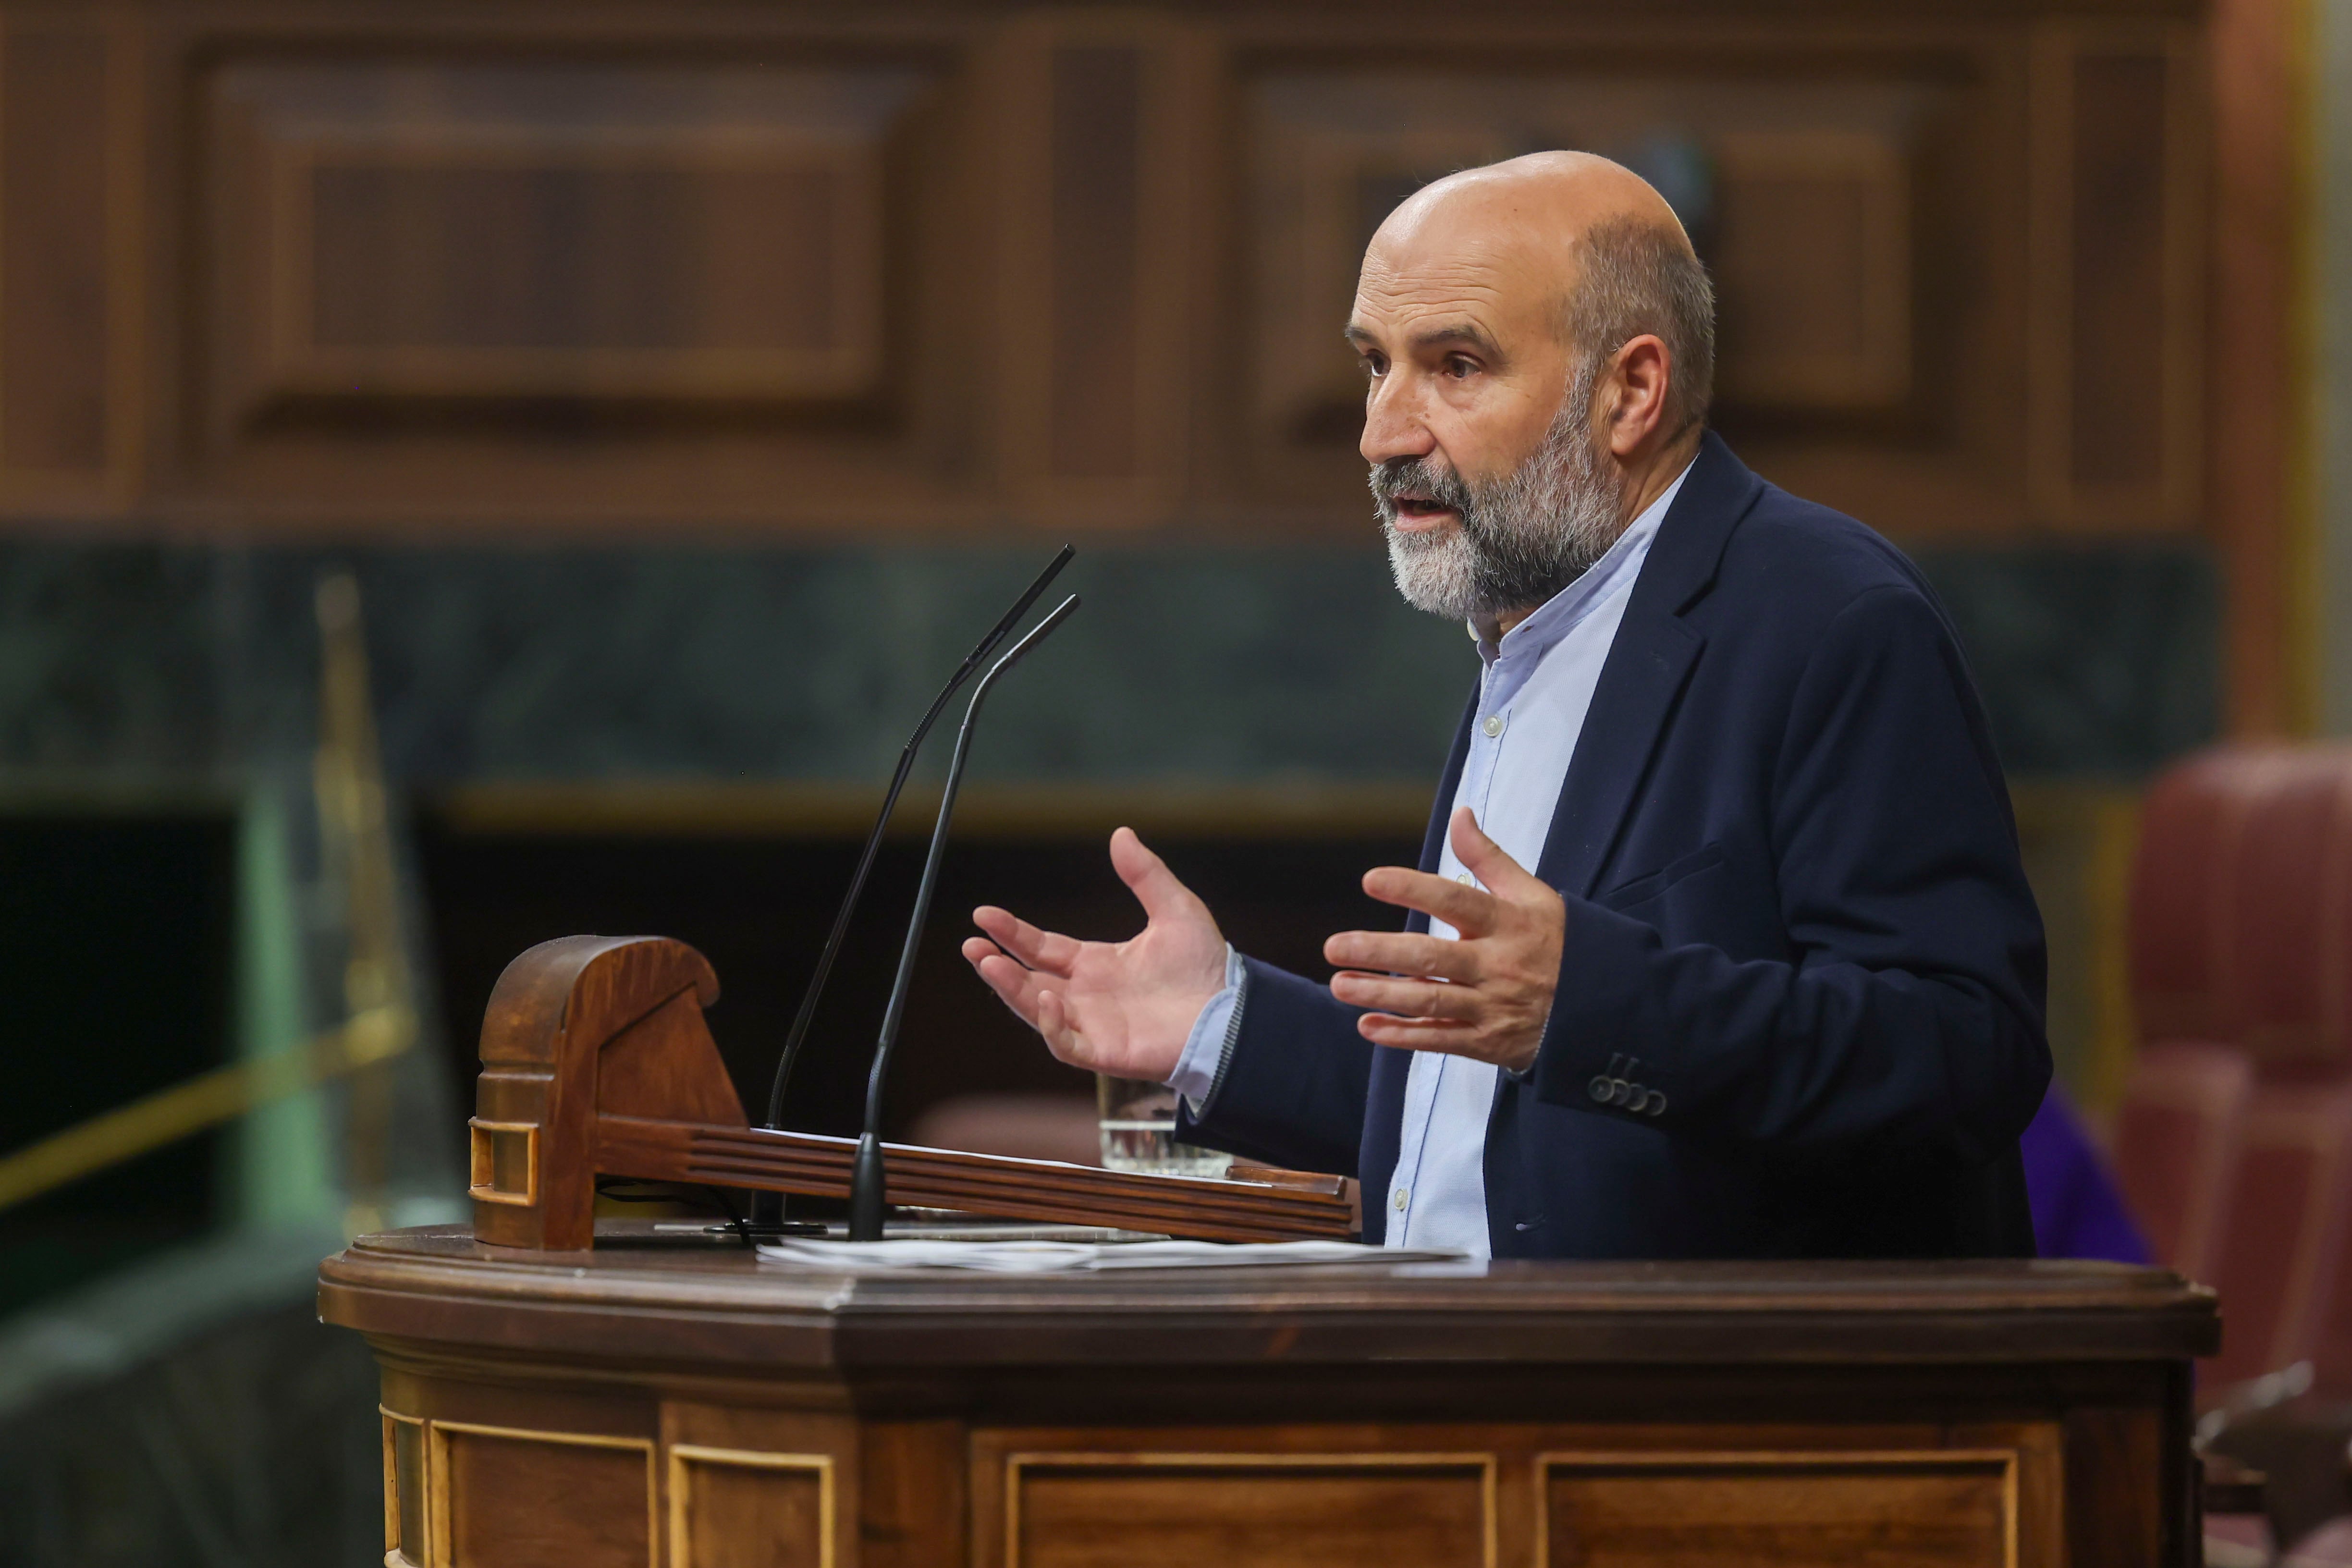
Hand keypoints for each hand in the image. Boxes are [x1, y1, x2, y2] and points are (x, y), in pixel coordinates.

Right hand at [962, 827, 1226, 1082]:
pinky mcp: (1106, 1053)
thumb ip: (1145, 874)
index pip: (1043, 948)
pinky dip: (1050, 1024)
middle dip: (997, 964)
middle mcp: (1088, 996)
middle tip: (972, 946)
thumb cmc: (1206, 966)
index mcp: (1097, 965)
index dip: (1013, 933)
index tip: (984, 914)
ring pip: (1037, 1011)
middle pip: (1029, 980)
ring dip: (1012, 990)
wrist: (1234, 1012)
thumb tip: (1120, 832)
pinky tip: (1043, 998)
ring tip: (989, 964)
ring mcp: (1094, 1026)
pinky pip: (1066, 1044)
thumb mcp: (1176, 909)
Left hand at [1324, 808, 1564, 1074]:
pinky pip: (1440, 1041)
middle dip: (1379, 952)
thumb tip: (1459, 814)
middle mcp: (1497, 965)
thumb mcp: (1532, 894)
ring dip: (1381, 994)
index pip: (1455, 899)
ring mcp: (1493, 1007)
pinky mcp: (1489, 1043)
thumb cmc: (1557, 942)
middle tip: (1334, 946)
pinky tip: (1368, 1026)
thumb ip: (1488, 857)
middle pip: (1432, 957)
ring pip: (1430, 1001)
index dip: (1413, 888)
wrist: (1602, 1006)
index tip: (1371, 879)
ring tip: (1339, 984)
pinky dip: (1403, 1037)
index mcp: (1507, 922)